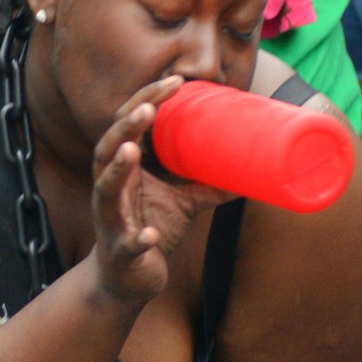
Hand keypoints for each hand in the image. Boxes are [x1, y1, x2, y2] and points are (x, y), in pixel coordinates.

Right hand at [90, 82, 228, 307]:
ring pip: (106, 189)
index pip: (129, 126)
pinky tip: (148, 235)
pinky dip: (137, 239)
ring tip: (132, 147)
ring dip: (117, 169)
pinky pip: (127, 243)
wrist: (127, 280)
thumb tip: (254, 169)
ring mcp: (111, 220)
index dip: (148, 102)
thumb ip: (209, 184)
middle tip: (151, 106)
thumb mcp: (183, 203)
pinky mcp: (120, 251)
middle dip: (127, 125)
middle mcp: (110, 189)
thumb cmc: (149, 230)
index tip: (176, 81)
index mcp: (125, 170)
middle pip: (109, 147)